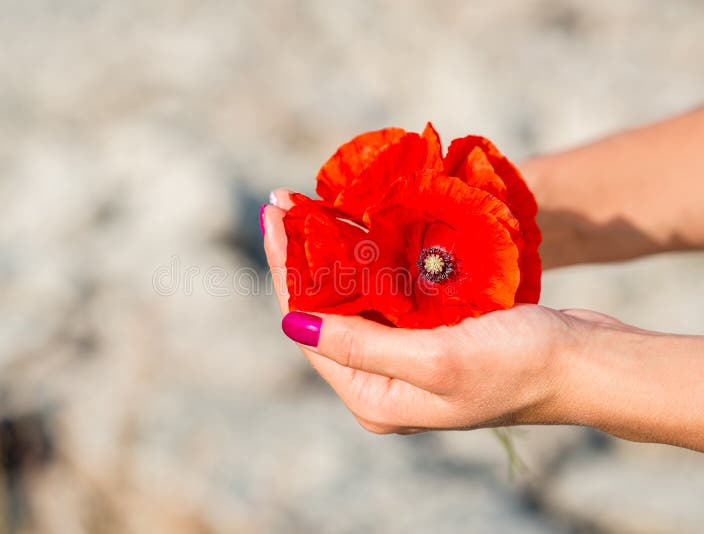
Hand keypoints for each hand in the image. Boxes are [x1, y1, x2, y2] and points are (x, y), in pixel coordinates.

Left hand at [262, 189, 627, 433]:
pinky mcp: (430, 336)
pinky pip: (386, 294)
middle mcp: (382, 382)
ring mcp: (406, 358)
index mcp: (374, 398)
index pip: (309, 330)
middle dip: (302, 258)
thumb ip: (360, 346)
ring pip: (353, 299)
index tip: (273, 219)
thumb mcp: (435, 360)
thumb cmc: (518, 365)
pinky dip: (370, 261)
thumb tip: (292, 324)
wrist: (586, 363)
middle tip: (283, 204)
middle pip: (325, 312)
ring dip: (332, 254)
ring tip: (310, 207)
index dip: (285, 273)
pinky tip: (357, 227)